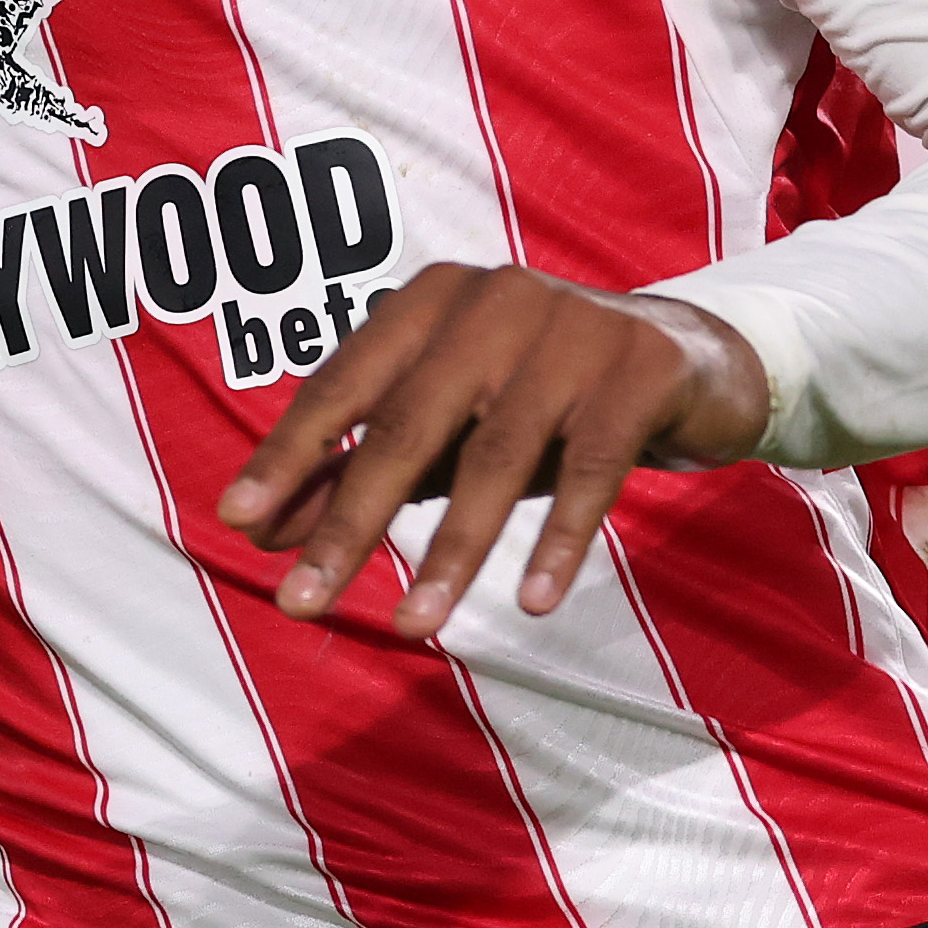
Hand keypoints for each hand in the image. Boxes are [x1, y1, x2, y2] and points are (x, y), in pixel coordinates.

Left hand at [216, 264, 769, 636]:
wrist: (691, 359)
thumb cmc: (542, 397)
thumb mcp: (449, 430)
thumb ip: (358, 469)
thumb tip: (263, 531)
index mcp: (433, 301)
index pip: (346, 383)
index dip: (290, 452)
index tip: (236, 521)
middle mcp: (495, 300)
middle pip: (410, 423)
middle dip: (351, 520)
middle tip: (301, 601)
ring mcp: (572, 331)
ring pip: (499, 454)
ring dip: (452, 549)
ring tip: (412, 627)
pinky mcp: (639, 372)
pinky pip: (593, 467)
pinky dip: (559, 540)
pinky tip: (531, 603)